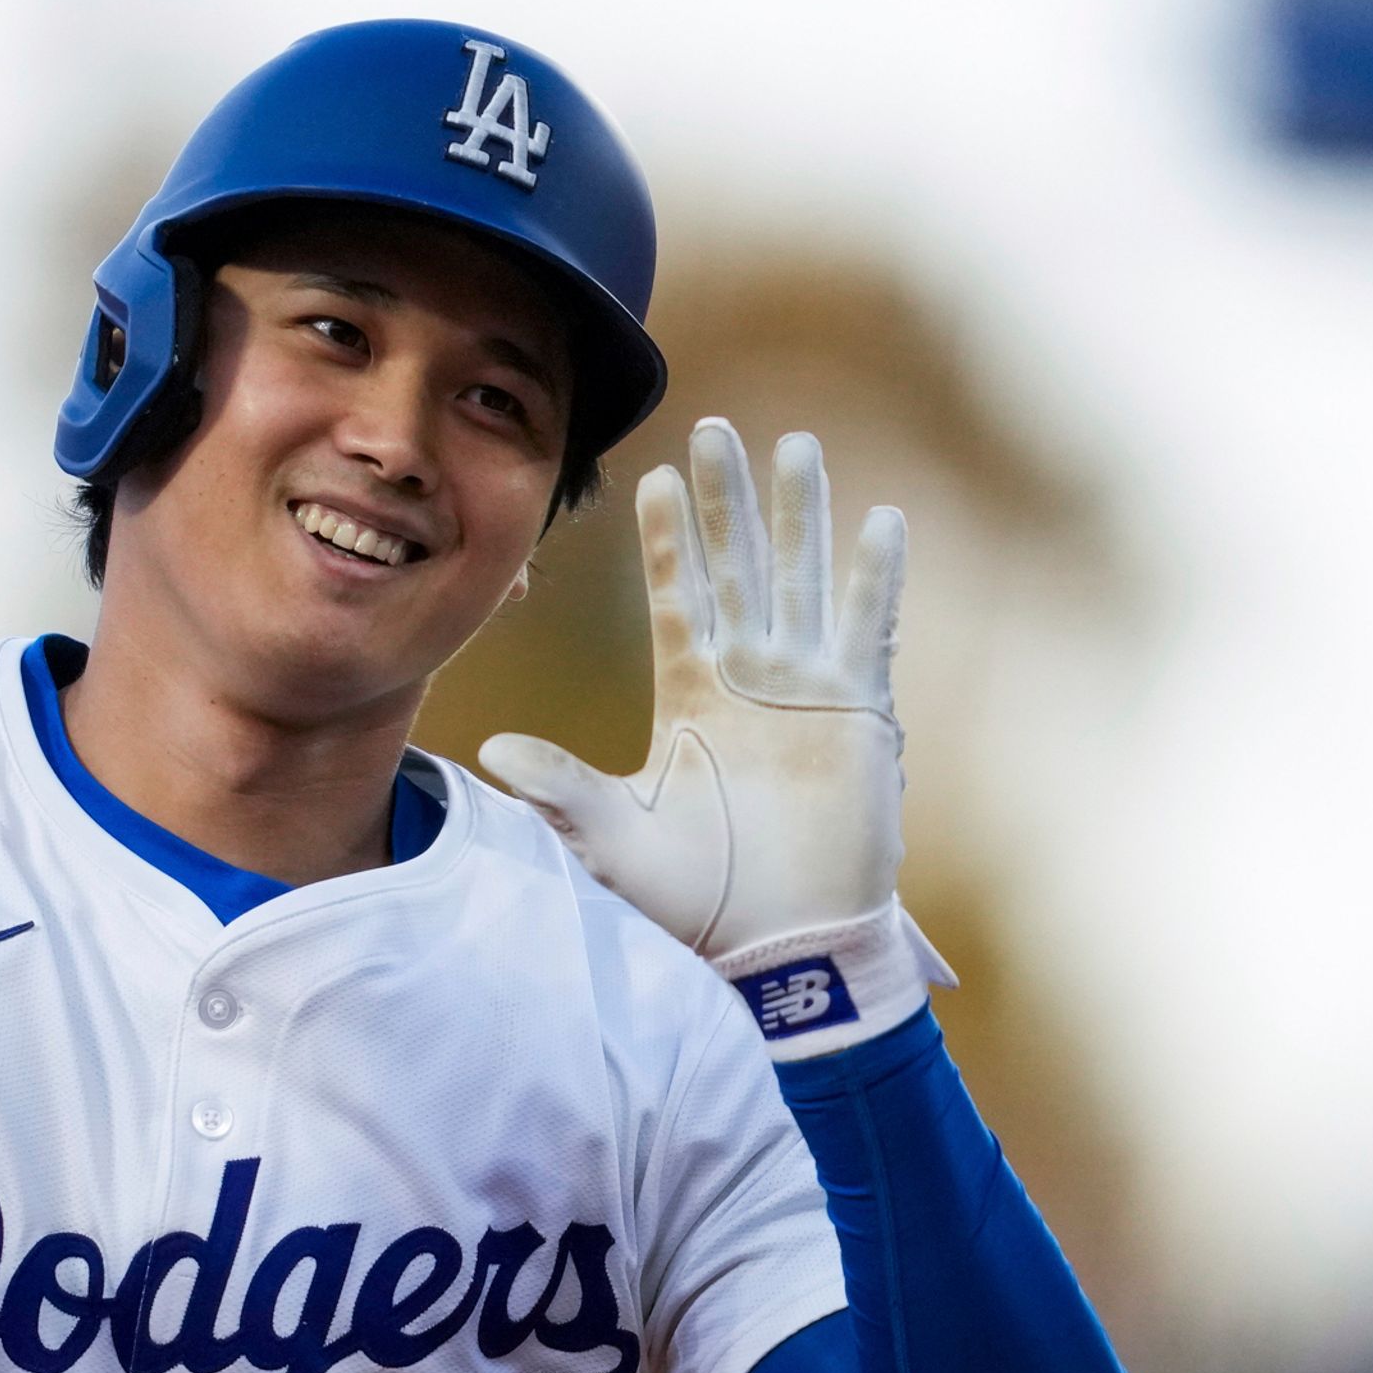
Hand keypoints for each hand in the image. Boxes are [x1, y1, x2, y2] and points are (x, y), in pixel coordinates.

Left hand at [480, 418, 949, 1049]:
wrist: (778, 945)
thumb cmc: (696, 900)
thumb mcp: (614, 838)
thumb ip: (559, 789)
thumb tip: (492, 752)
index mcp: (691, 697)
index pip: (678, 597)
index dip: (671, 540)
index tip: (656, 475)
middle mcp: (748, 680)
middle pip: (739, 566)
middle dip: (729, 499)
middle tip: (718, 428)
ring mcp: (805, 690)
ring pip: (802, 578)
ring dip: (801, 514)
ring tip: (796, 445)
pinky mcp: (858, 713)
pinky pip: (868, 629)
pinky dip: (874, 577)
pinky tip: (880, 520)